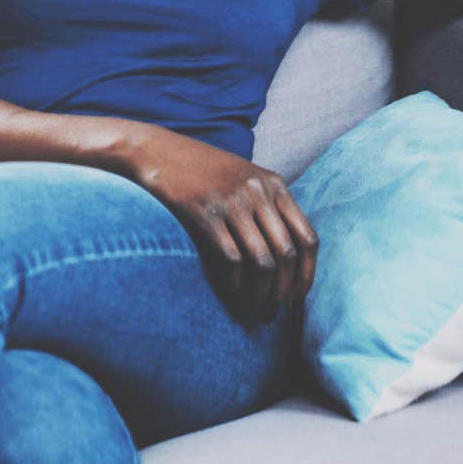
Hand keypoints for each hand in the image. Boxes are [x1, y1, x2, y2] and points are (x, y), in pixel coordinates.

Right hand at [121, 128, 317, 321]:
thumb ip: (264, 204)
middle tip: (273, 312)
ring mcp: (232, 202)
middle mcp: (259, 193)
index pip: (307, 237)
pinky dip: (235, 285)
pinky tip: (232, 298)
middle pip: (286, 253)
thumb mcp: (241, 178)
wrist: (154, 151)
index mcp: (274, 185)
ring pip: (261, 260)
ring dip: (260, 293)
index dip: (306, 274)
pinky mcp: (204, 213)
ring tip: (254, 312)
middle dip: (283, 290)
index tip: (297, 298)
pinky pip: (230, 259)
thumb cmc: (196, 170)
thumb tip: (280, 250)